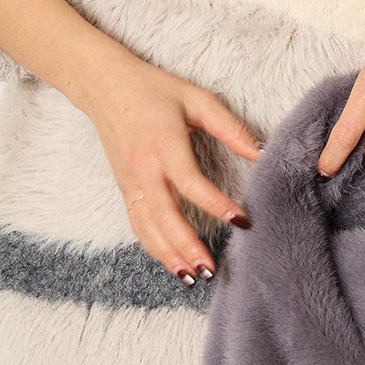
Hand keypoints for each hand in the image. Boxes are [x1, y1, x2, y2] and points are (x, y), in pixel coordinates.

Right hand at [78, 57, 261, 287]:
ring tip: (193, 278)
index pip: (190, 181)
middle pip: (164, 214)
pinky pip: (137, 224)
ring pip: (147, 227)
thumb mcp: (195, 98)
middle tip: (210, 269)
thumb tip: (261, 152)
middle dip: (186, 246)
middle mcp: (143, 168)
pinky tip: (172, 263)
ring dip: (168, 255)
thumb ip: (229, 126)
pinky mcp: (124, 189)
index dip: (214, 203)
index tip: (241, 220)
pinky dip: (153, 247)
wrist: (103, 85)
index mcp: (163, 143)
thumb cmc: (154, 90)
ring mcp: (130, 181)